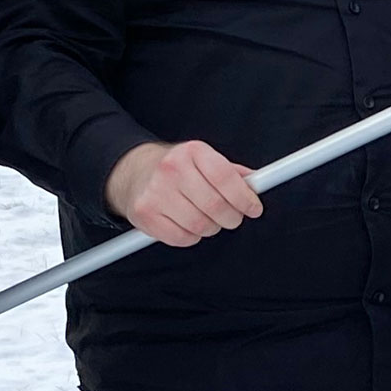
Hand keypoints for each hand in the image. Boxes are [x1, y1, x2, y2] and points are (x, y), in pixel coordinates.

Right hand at [104, 140, 261, 246]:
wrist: (134, 172)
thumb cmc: (175, 168)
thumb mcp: (203, 159)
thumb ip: (231, 172)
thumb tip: (256, 184)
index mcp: (192, 152)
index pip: (225, 177)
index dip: (245, 197)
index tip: (253, 208)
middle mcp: (172, 169)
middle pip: (215, 205)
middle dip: (232, 217)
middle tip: (232, 217)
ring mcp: (156, 192)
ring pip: (200, 225)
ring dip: (211, 227)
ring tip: (206, 217)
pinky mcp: (145, 214)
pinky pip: (182, 238)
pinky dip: (191, 236)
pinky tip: (187, 223)